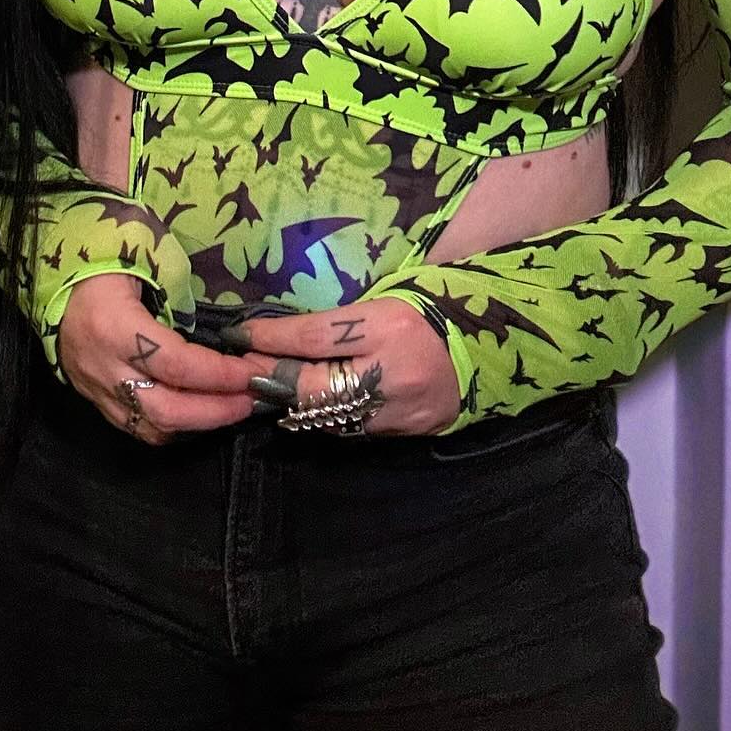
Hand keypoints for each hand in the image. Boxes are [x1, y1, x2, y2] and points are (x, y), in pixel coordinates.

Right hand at [58, 274, 258, 445]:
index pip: (175, 365)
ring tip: (232, 408)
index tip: (251, 372)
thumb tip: (222, 327)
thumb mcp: (142, 264)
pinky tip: (197, 413)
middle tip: (252, 400)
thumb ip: (178, 294)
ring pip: (152, 428)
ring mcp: (97, 390)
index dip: (218, 375)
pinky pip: (137, 427)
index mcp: (114, 328)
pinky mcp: (95, 401)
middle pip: (166, 410)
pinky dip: (173, 427)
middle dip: (216, 411)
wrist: (54, 284)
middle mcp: (104, 368)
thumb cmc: (104, 265)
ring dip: (198, 425)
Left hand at [236, 298, 460, 436]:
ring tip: (268, 385)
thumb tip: (286, 334)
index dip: (271, 337)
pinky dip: (325, 415)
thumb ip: (340, 322)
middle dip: (272, 378)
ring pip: (326, 415)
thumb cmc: (431, 308)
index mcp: (388, 325)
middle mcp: (391, 372)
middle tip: (243, 369)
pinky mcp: (404, 432)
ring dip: (293, 402)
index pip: (314, 336)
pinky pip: (350, 428)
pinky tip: (307, 403)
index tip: (239, 335)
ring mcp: (398, 409)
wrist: (491, 345)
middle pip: (313, 386)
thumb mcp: (386, 299)